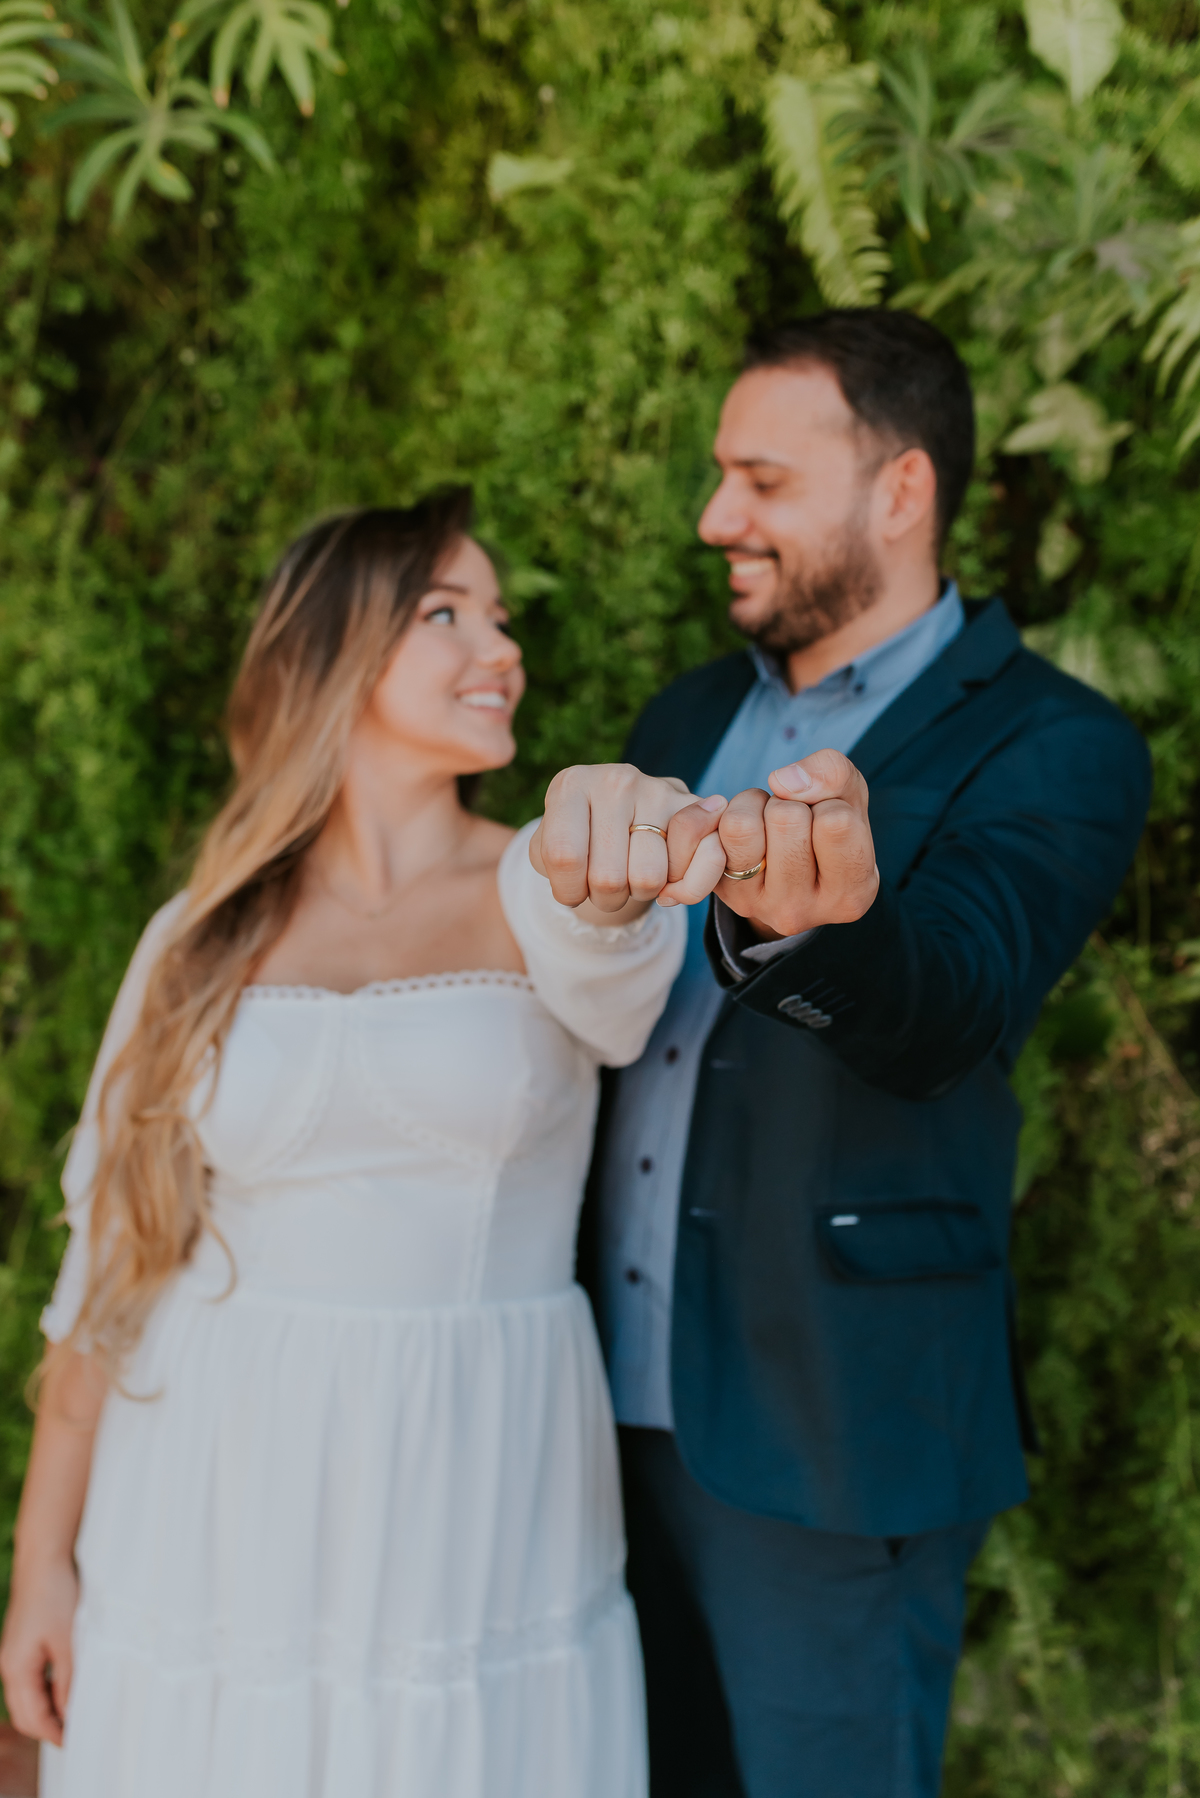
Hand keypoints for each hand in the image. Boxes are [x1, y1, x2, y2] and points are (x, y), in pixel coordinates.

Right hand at [0, 1554, 78, 1745]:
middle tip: (75, 1732)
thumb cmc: (56, 1595)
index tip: (76, 1740)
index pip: (33, 1718)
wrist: (43, 1561)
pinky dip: (43, 1691)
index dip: (55, 1733)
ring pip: (25, 1698)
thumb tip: (71, 1714)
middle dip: (47, 1727)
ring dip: (46, 1710)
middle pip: (24, 1713)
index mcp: (17, 1669)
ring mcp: (12, 1656)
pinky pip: (28, 1680)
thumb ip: (68, 1680)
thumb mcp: (68, 1640)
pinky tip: (64, 1687)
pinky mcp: (19, 1646)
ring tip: (73, 1712)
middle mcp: (8, 1666)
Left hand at [529, 764, 726, 922]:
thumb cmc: (579, 837)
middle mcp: (616, 780)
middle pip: (608, 877)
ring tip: (632, 874)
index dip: (568, 891)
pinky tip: (668, 874)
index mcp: (571, 786)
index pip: (564, 856)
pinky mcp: (694, 806)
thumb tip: (601, 881)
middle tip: (604, 884)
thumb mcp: (548, 848)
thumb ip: (553, 864)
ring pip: (649, 879)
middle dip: (605, 899)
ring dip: (640, 894)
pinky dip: (682, 887)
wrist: (625, 810)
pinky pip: (696, 864)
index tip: (570, 890)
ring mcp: (658, 790)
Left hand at [661, 749, 877, 937]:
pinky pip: (712, 831)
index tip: (827, 819)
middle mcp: (802, 910)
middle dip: (790, 802)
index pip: (835, 822)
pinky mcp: (722, 892)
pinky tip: (748, 832)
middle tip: (795, 820)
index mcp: (850, 894)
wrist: (790, 865)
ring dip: (756, 804)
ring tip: (770, 820)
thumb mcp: (849, 796)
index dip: (830, 803)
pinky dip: (731, 813)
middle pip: (786, 818)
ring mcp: (757, 906)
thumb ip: (834, 774)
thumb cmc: (828, 827)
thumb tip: (783, 781)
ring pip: (742, 825)